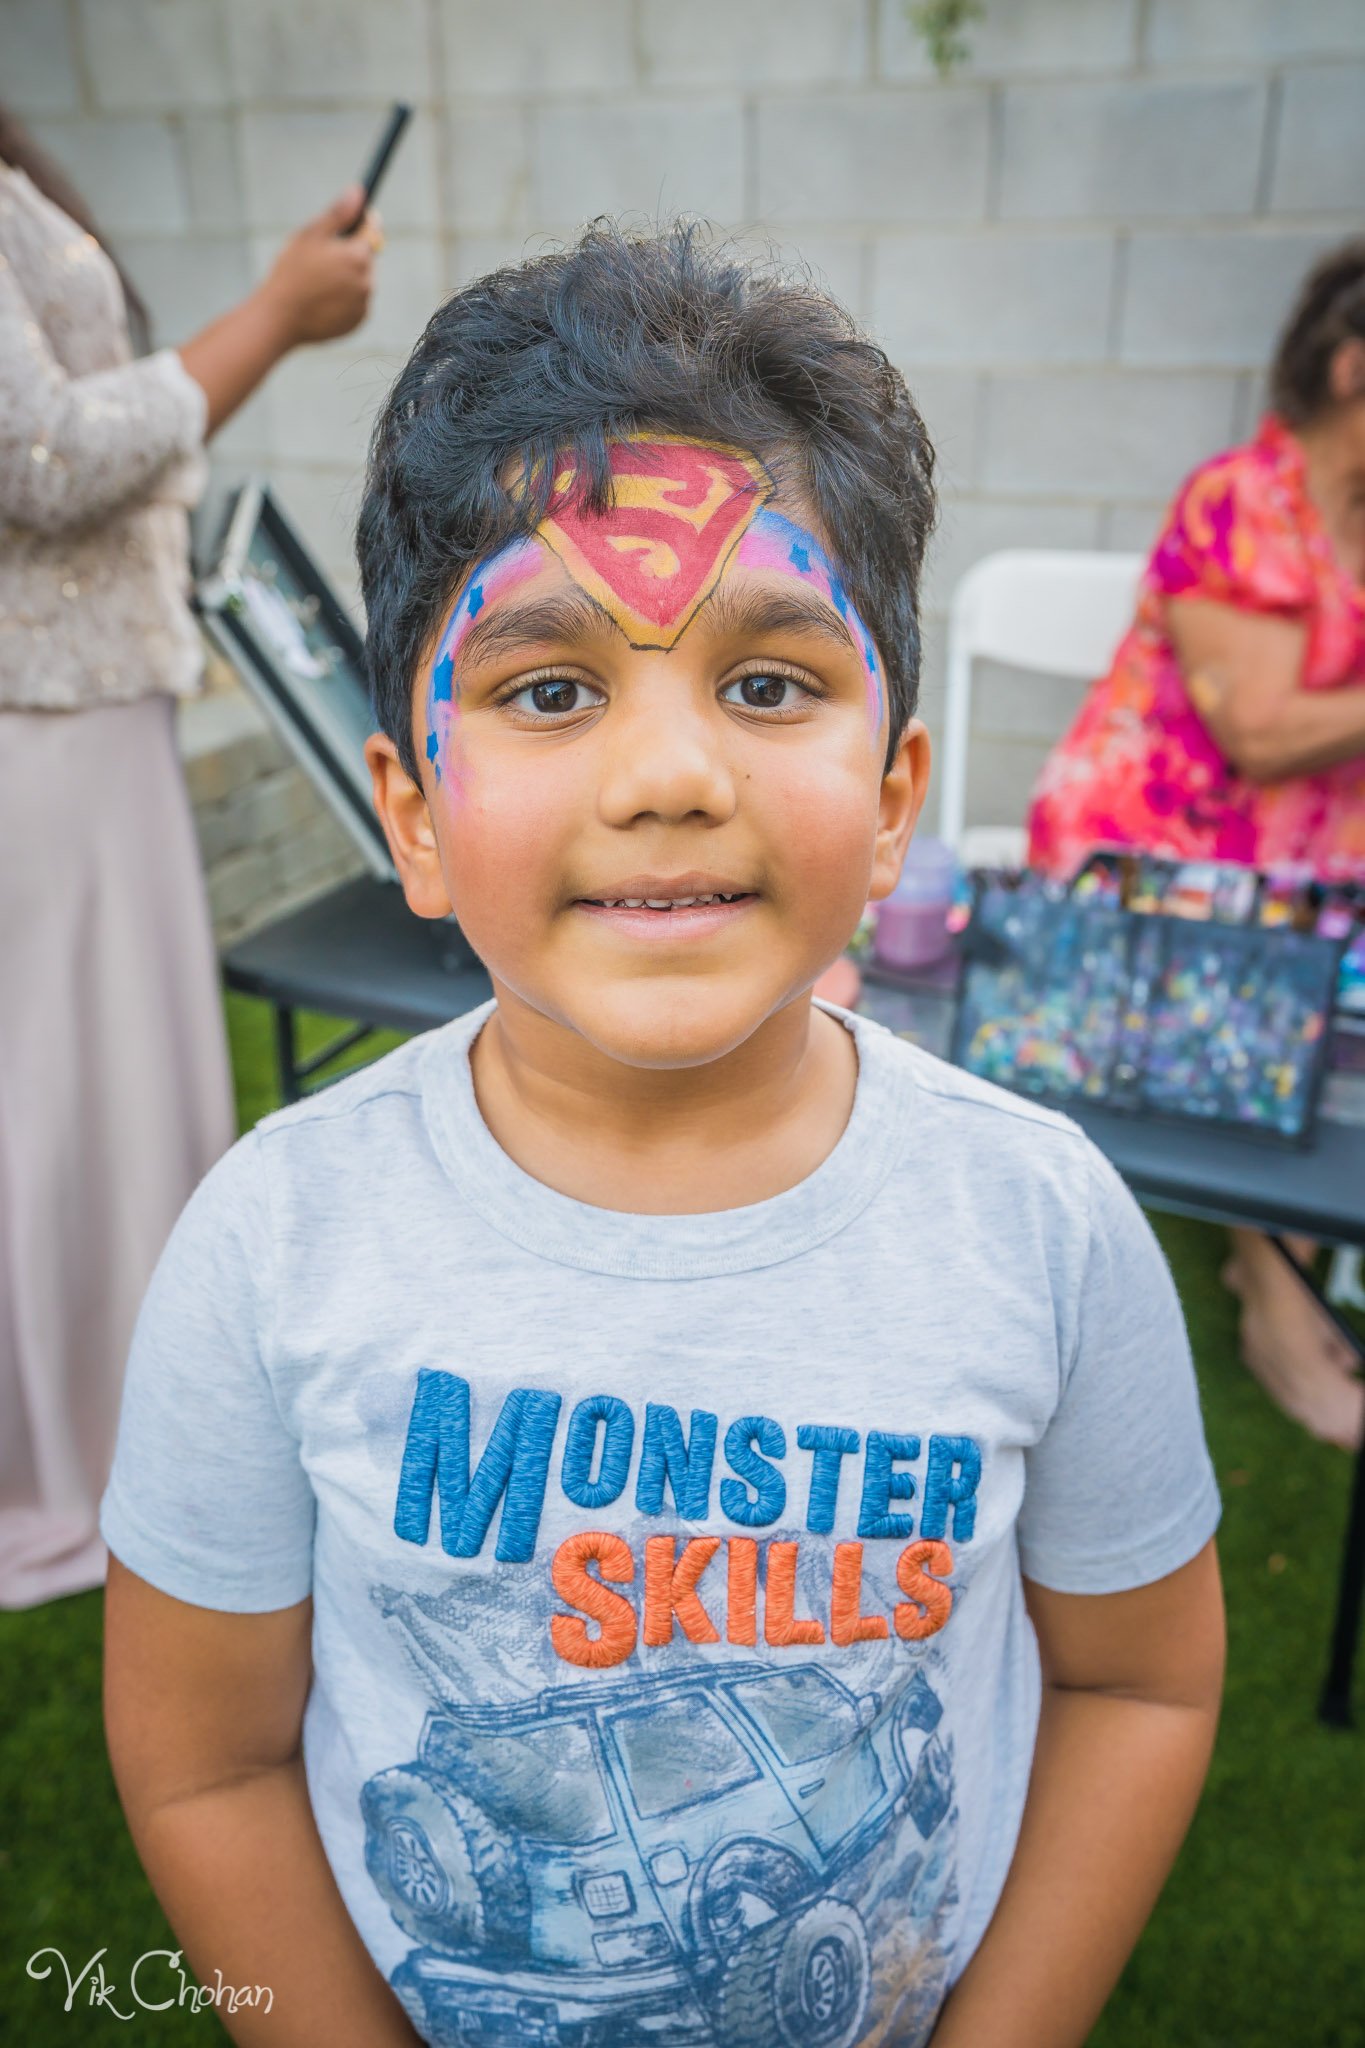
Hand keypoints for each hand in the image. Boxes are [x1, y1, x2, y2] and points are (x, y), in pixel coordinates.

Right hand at [258, 185, 377, 347]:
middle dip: (351, 253)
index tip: (353, 220)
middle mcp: (367, 281)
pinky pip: (357, 302)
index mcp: (358, 256)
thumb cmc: (291, 272)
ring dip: (348, 276)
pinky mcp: (357, 322)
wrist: (280, 318)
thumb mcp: (311, 235)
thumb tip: (359, 191)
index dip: (363, 222)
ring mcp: (363, 304)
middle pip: (367, 257)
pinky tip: (323, 299)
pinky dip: (345, 298)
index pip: (373, 230)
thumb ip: (339, 214)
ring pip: (362, 280)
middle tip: (322, 257)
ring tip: (319, 281)